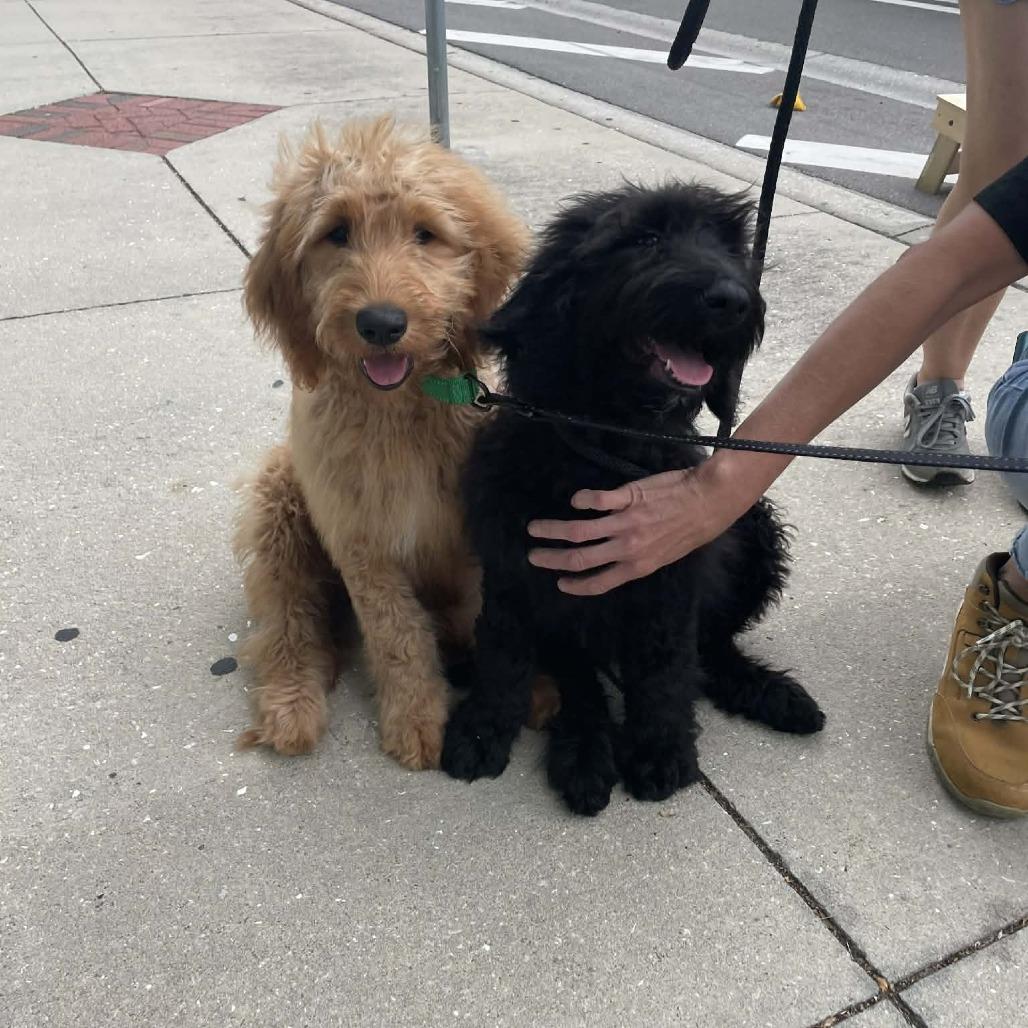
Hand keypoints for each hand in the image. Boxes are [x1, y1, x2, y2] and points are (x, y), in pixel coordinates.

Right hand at [527, 459, 752, 595]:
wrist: (708, 501)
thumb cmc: (690, 529)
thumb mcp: (665, 555)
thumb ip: (637, 560)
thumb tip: (614, 561)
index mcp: (638, 566)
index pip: (599, 582)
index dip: (575, 585)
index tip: (560, 583)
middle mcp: (628, 548)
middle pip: (579, 558)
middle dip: (552, 559)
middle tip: (534, 556)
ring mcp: (626, 523)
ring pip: (578, 530)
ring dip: (551, 530)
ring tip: (535, 528)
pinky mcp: (627, 498)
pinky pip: (595, 501)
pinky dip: (580, 500)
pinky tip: (574, 500)